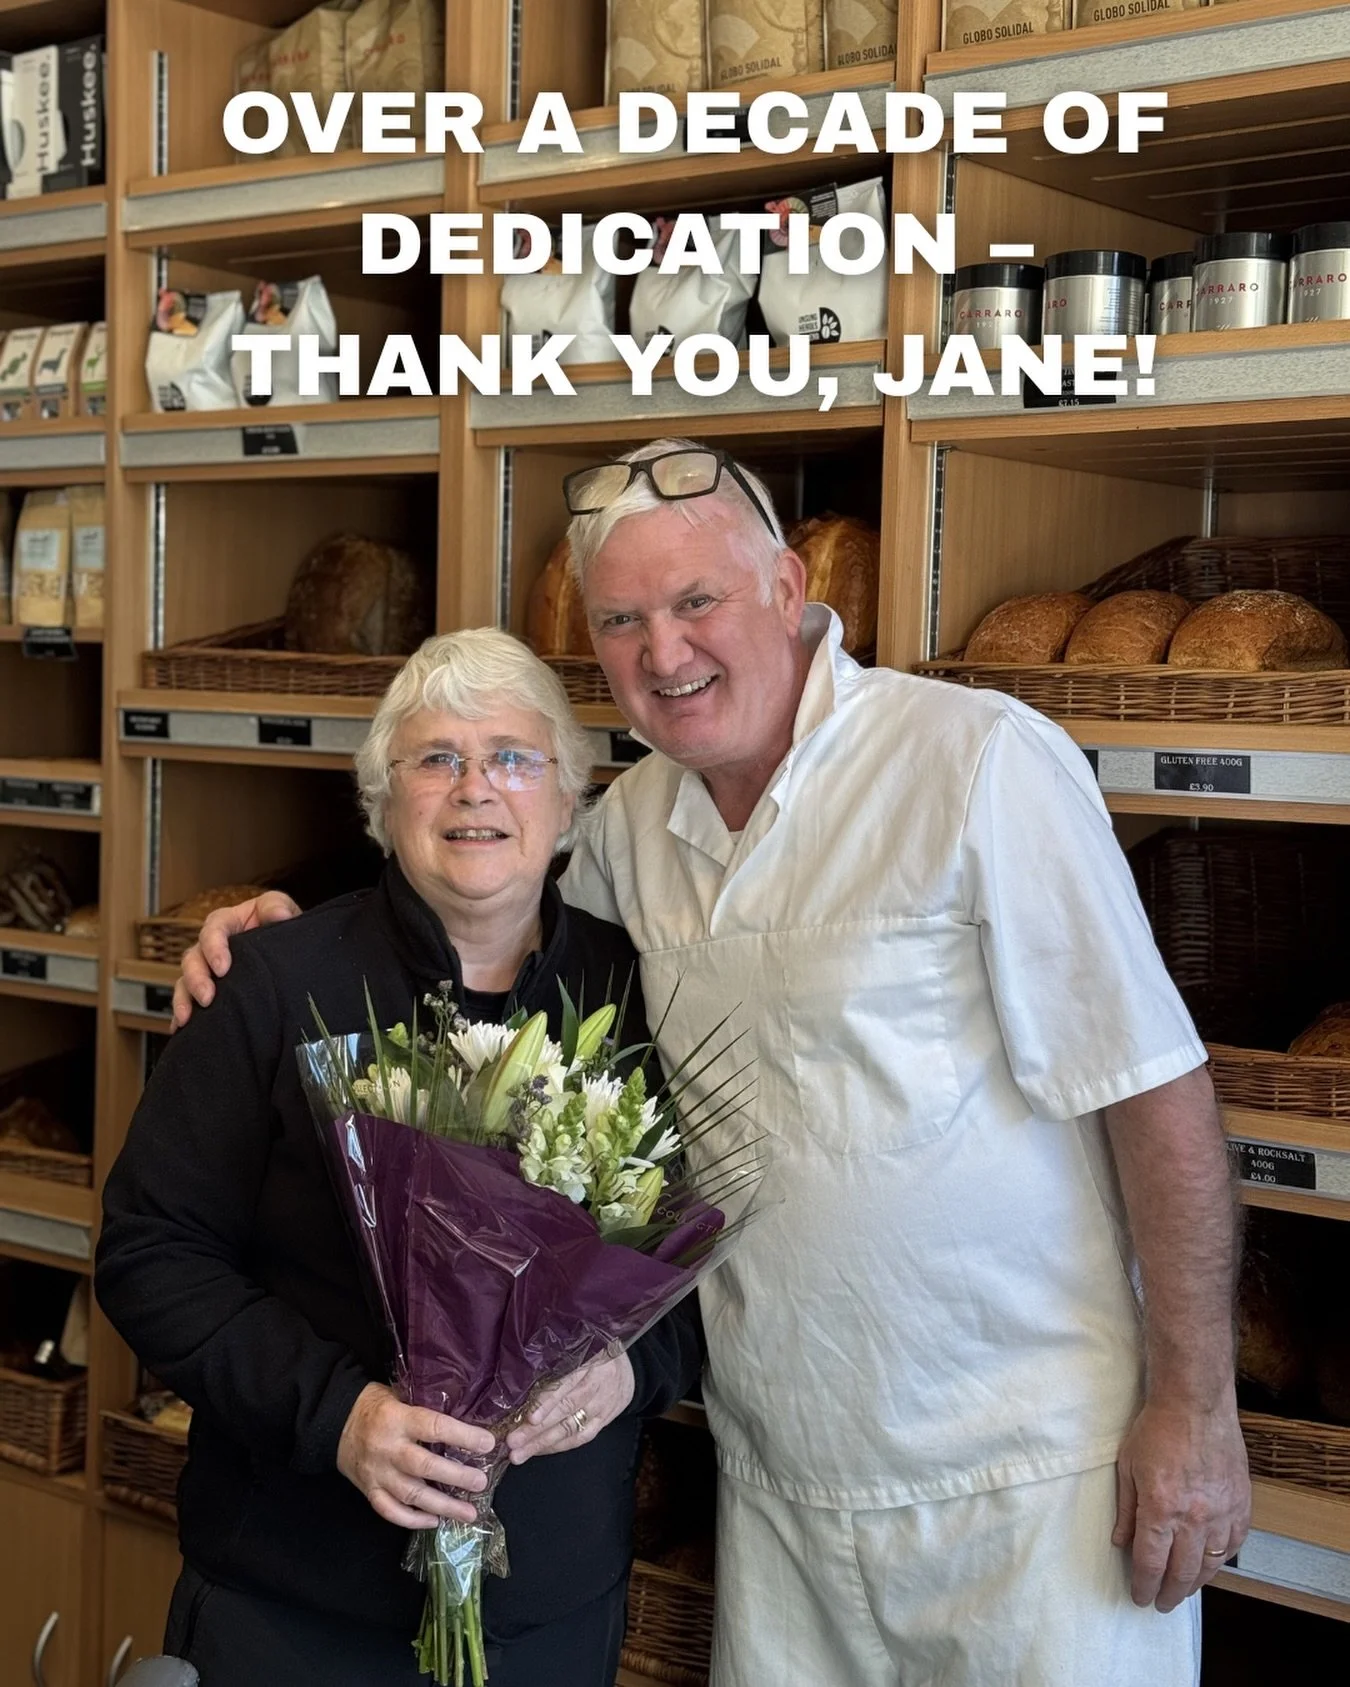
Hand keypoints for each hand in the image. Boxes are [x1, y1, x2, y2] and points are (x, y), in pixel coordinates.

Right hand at [171, 890, 300, 1028]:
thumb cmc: (278, 926)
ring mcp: (206, 969)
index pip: (213, 929)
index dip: (214, 948)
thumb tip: (280, 915)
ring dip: (183, 999)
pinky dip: (182, 1014)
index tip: (223, 968)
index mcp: (226, 923)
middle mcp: (210, 946)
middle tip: (207, 998)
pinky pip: (188, 1001)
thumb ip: (277, 906)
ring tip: (187, 1018)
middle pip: (192, 958)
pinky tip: (180, 1029)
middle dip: (196, 979)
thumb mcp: (281, 909)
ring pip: (185, 981)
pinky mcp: (206, 989)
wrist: (285, 951)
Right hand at [338, 1382, 497, 1530]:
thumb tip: (467, 1415)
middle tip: (481, 1482)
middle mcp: (387, 1448)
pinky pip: (391, 1511)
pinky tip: (434, 1521)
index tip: (488, 1443)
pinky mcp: (369, 1490)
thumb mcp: (401, 1395)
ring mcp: (377, 1473)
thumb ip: (426, 1408)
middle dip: (456, 1477)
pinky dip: (413, 1520)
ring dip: (442, 1506)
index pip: (434, 1427)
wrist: (335, 1423)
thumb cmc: (376, 1406)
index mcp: (398, 1419)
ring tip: (469, 1513)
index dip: (463, 1436)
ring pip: (411, 1495)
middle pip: (424, 1467)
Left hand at [506, 1353, 634, 1465]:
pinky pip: (582, 1437)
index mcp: (592, 1360)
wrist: (628, 1367)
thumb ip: (556, 1357)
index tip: (529, 1417)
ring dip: (543, 1443)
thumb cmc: (594, 1351)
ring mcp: (604, 1405)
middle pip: (566, 1410)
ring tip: (519, 1454)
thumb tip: (520, 1375)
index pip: (567, 1384)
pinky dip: (559, 1446)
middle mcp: (599, 1385)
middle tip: (513, 1441)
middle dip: (537, 1429)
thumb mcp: (579, 1344)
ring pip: (572, 1428)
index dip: (548, 1402)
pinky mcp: (605, 1420)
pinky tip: (540, 1451)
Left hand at [1112, 1397, 1250, 1611]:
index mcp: (1161, 1509)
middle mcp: (1194, 1518)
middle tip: (1161, 1603)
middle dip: (1169, 1593)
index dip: (1143, 1585)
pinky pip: (1234, 1545)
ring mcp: (1221, 1513)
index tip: (1139, 1597)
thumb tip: (1121, 1542)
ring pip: (1210, 1565)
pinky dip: (1221, 1560)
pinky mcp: (1241, 1504)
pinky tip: (1211, 1564)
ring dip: (1196, 1583)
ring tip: (1183, 1590)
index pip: (1150, 1562)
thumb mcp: (1128, 1466)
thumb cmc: (1156, 1429)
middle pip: (1181, 1572)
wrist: (1195, 1403)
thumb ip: (1127, 1509)